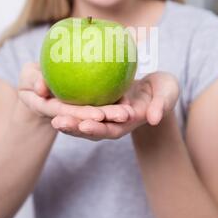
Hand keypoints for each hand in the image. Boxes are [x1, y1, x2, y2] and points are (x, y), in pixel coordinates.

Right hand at [17, 62, 133, 124]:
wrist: (40, 83)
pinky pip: (103, 103)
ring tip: (129, 112)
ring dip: (114, 115)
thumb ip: (33, 79)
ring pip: (99, 115)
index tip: (98, 115)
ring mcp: (80, 111)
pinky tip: (128, 100)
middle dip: (106, 118)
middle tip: (123, 114)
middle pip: (89, 119)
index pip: (69, 114)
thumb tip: (41, 88)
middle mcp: (69, 115)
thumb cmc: (32, 78)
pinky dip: (114, 102)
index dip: (83, 116)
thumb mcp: (27, 77)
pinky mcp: (89, 105)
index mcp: (52, 110)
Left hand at [51, 72, 179, 139]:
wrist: (156, 89)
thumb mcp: (167, 94)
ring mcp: (103, 115)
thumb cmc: (163, 90)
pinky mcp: (97, 105)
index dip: (98, 129)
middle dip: (74, 127)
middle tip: (57, 121)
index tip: (85, 125)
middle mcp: (111, 122)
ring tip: (49, 112)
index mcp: (127, 122)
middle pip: (90, 128)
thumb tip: (154, 117)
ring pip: (81, 119)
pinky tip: (51, 94)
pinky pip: (80, 106)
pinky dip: (67, 103)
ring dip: (66, 118)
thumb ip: (162, 105)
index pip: (110, 129)